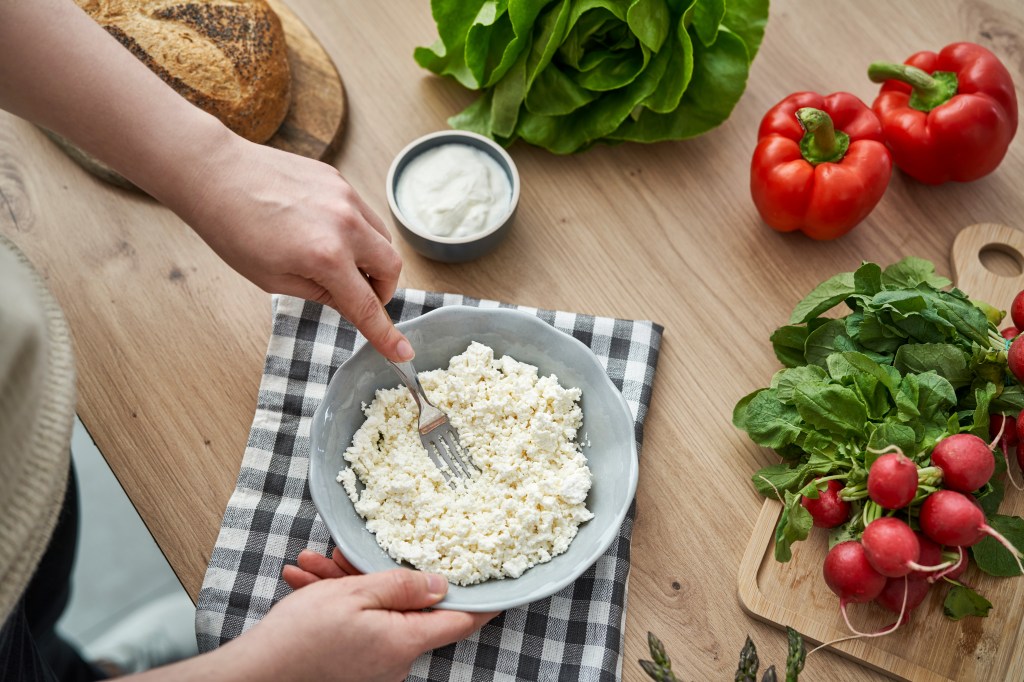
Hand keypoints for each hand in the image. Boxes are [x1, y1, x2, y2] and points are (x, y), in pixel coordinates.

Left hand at [168, 135, 413, 361]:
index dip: (385, 334)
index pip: (366, 305)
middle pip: (391, 267)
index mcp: (325, 257)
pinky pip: (364, 214)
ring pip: (382, 238)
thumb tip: (351, 302)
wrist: (214, 174)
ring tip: (338, 263)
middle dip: (382, 289)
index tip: (404, 352)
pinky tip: (323, 233)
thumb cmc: (233, 231)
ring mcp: (346, 197)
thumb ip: (321, 293)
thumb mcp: (274, 280)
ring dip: (372, 259)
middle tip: (358, 296)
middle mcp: (345, 225)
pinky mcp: (339, 180)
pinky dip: (357, 233)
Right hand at [226, 549, 496, 681]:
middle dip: (379, 575)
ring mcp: (372, 667)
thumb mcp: (356, 595)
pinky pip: (354, 628)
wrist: (253, 676)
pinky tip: (309, 582)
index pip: (460, 620)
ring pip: (373, 612)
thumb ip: (403, 586)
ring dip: (347, 585)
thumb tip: (442, 585)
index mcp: (404, 642)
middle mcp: (395, 661)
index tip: (500, 582)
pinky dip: (335, 605)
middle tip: (349, 554)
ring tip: (316, 565)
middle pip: (406, 609)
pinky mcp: (351, 666)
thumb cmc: (300, 637)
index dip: (481, 599)